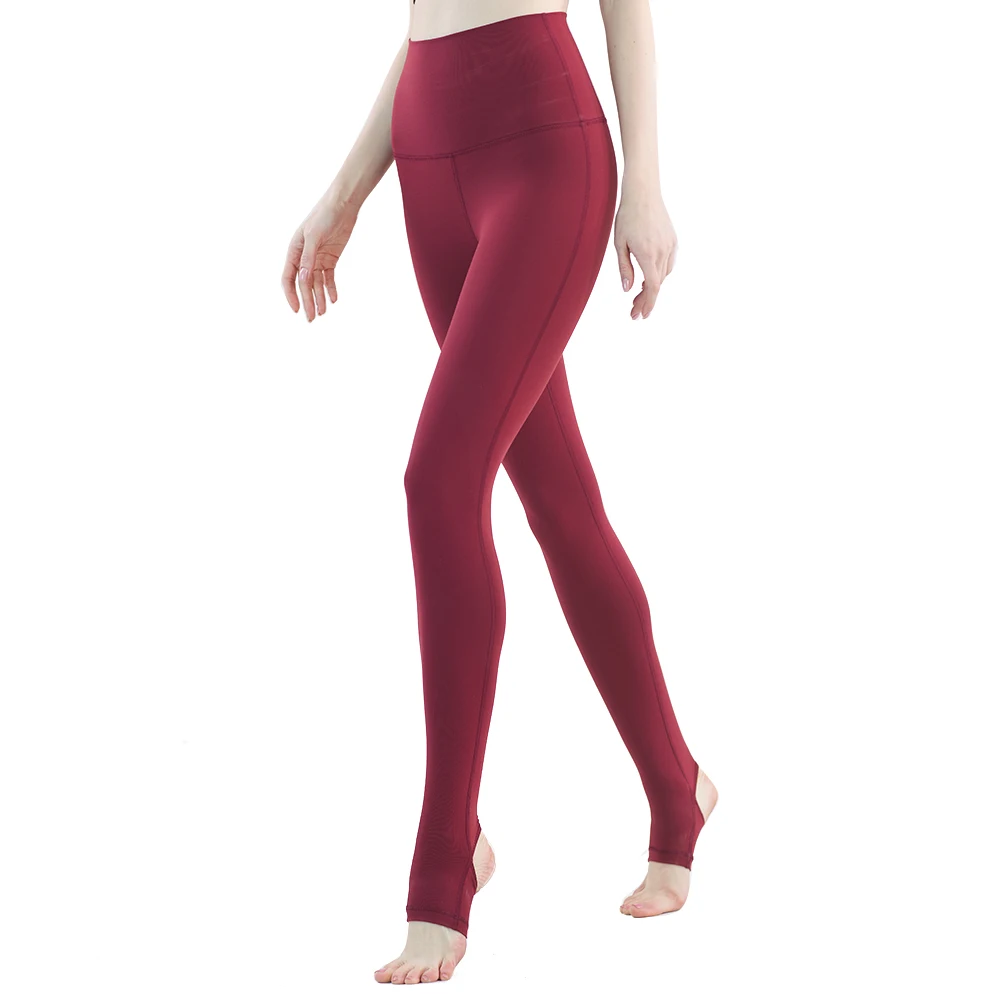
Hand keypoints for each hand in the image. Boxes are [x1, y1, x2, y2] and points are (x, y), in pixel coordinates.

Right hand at [282, 192, 358, 321]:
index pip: (289, 278)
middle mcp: (304, 256)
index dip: (291, 295)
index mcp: (294, 250)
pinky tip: (333, 299)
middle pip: (304, 284)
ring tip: (323, 313)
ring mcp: (317, 258)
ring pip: (316, 284)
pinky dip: (330, 288)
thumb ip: (308, 258)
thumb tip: (302, 279)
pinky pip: (329, 277)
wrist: (343, 204)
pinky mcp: (330, 258)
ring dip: (319, 298)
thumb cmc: (324, 215)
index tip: (297, 310)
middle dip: (307, 302)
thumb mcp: (314, 237)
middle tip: (311, 319)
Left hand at [614, 184, 677, 319]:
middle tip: (634, 311)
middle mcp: (662, 251)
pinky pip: (669, 264)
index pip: (652, 287)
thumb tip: (628, 290)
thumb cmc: (627, 216)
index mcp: (648, 254)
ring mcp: (670, 245)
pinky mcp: (673, 240)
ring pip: (664, 275)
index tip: (641, 316)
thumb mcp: (619, 244)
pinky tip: (650, 278)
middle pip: (657, 284)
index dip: (648, 304)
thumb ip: (624, 268)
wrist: (643, 192)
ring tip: (639, 296)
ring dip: (653, 288)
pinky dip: (660, 274)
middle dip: (646, 300)